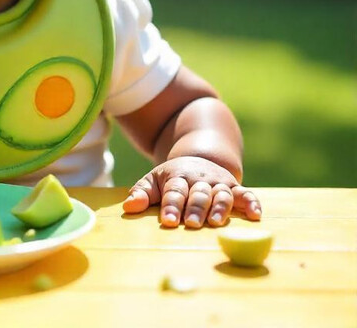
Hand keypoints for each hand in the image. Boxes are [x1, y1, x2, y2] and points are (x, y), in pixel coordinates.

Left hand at [122, 156, 261, 227]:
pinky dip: (252, 203)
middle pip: (198, 194)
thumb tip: (128, 207)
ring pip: (221, 194)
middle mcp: (199, 179)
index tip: (169, 221)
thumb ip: (141, 193)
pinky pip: (246, 194)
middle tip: (192, 224)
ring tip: (216, 223)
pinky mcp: (234, 187)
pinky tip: (255, 215)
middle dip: (195, 209)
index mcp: (177, 177)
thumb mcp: (154, 181)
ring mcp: (218, 182)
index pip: (174, 191)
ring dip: (220, 208)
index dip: (172, 206)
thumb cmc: (172, 178)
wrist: (198, 159)